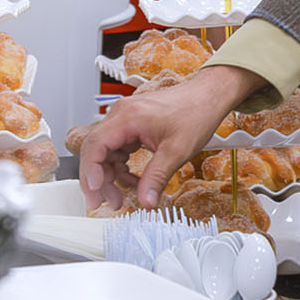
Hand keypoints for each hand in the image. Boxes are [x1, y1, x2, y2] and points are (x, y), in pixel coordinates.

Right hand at [77, 65, 257, 210]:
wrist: (208, 96)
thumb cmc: (195, 113)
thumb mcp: (176, 151)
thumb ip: (156, 177)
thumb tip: (145, 201)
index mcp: (127, 117)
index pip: (95, 146)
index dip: (90, 172)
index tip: (96, 193)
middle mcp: (121, 115)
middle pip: (96, 151)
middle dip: (99, 180)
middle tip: (107, 203)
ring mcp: (126, 119)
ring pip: (106, 152)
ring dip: (111, 176)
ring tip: (122, 196)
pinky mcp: (132, 125)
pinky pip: (118, 149)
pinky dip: (121, 167)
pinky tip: (133, 180)